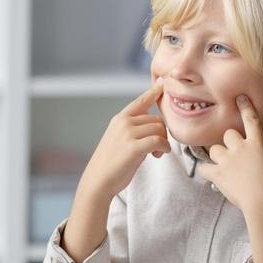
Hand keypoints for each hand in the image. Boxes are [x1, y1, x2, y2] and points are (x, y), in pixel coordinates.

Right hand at [79, 80, 170, 200]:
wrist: (98, 180)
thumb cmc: (110, 163)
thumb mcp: (118, 138)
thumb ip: (133, 129)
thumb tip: (155, 128)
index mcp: (120, 119)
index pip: (140, 101)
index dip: (153, 92)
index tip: (163, 82)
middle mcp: (124, 122)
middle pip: (156, 118)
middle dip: (162, 132)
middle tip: (158, 147)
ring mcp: (128, 134)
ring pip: (159, 128)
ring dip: (163, 141)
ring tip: (157, 153)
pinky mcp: (134, 147)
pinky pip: (158, 140)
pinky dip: (164, 147)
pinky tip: (160, 154)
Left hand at [196, 95, 262, 213]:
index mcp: (257, 144)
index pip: (251, 120)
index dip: (245, 107)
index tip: (240, 97)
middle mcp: (240, 148)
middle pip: (228, 134)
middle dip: (231, 142)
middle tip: (236, 154)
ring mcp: (228, 161)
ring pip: (215, 149)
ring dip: (219, 155)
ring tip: (225, 166)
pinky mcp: (218, 174)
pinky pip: (204, 167)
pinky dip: (206, 170)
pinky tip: (212, 174)